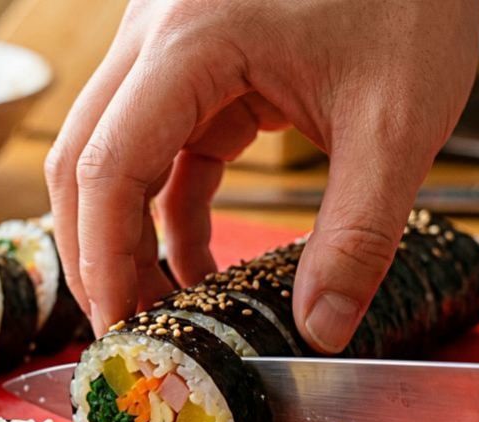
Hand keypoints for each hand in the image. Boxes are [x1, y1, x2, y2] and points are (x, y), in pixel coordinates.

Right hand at [45, 0, 478, 349]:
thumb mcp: (394, 124)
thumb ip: (357, 234)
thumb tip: (322, 328)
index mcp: (191, 40)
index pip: (108, 165)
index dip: (102, 258)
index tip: (119, 327)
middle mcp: (156, 33)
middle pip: (84, 159)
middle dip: (96, 253)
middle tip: (127, 330)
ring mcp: (167, 43)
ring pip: (108, 152)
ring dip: (125, 233)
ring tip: (159, 306)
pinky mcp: (193, 61)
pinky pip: (158, 144)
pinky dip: (169, 208)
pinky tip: (195, 261)